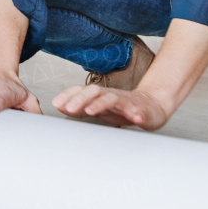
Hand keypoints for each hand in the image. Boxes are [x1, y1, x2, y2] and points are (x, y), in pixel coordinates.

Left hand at [51, 85, 170, 129]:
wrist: (151, 106)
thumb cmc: (122, 108)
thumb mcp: (98, 108)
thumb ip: (79, 107)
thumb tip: (59, 106)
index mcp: (99, 95)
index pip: (81, 90)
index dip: (68, 95)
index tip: (56, 103)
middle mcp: (111, 95)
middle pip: (94, 91)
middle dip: (80, 99)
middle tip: (69, 109)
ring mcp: (126, 102)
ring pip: (113, 99)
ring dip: (100, 104)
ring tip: (90, 111)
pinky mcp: (141, 110)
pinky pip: (139, 111)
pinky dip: (137, 114)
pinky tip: (135, 118)